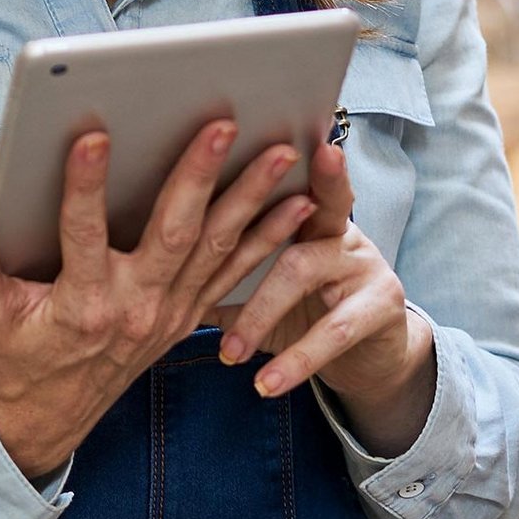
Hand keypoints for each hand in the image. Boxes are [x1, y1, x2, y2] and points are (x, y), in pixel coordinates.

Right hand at [0, 121, 318, 479]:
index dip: (84, 185)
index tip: (90, 134)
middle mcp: (134, 307)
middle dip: (199, 175)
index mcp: (80, 303)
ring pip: (215, 247)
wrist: (48, 419)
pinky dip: (267, 237)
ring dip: (251, 198)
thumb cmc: (11, 356)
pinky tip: (295, 202)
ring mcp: (167, 313)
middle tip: (223, 125)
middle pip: (174, 234)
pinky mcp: (184, 315)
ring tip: (280, 151)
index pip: (82, 234)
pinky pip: (232, 272)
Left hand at [216, 139, 437, 455]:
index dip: (275, 156)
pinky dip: (295, 360)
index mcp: (305, 214)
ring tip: (229, 351)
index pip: (288, 176)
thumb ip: (215, 268)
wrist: (370, 359)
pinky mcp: (380, 308)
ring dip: (259, 313)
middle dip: (282, 203)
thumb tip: (138, 258)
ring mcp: (363, 265)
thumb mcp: (258, 288)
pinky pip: (333, 333)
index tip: (267, 135)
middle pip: (312, 204)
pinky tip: (266, 383)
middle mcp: (338, 229)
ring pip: (301, 271)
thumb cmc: (301, 312)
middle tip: (261, 202)